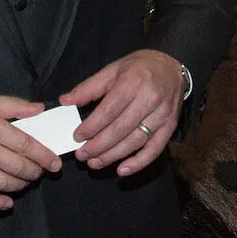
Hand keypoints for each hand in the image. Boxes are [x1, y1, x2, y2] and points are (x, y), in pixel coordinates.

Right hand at [0, 89, 59, 211]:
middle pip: (15, 166)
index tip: (54, 162)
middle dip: (34, 172)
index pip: (23, 144)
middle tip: (41, 171)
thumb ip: (13, 105)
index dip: (42, 155)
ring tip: (26, 181)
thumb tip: (39, 109)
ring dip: (19, 186)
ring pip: (0, 183)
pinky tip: (8, 202)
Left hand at [61, 49, 181, 176]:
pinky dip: (138, 163)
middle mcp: (149, 99)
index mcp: (132, 82)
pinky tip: (122, 170)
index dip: (91, 127)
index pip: (108, 111)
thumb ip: (89, 87)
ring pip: (134, 142)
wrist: (171, 67)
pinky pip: (154, 149)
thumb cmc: (139, 68)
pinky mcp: (170, 127)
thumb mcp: (112, 70)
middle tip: (82, 155)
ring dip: (112, 156)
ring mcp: (161, 115)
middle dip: (98, 146)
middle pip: (119, 130)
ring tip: (95, 163)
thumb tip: (65, 100)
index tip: (77, 137)